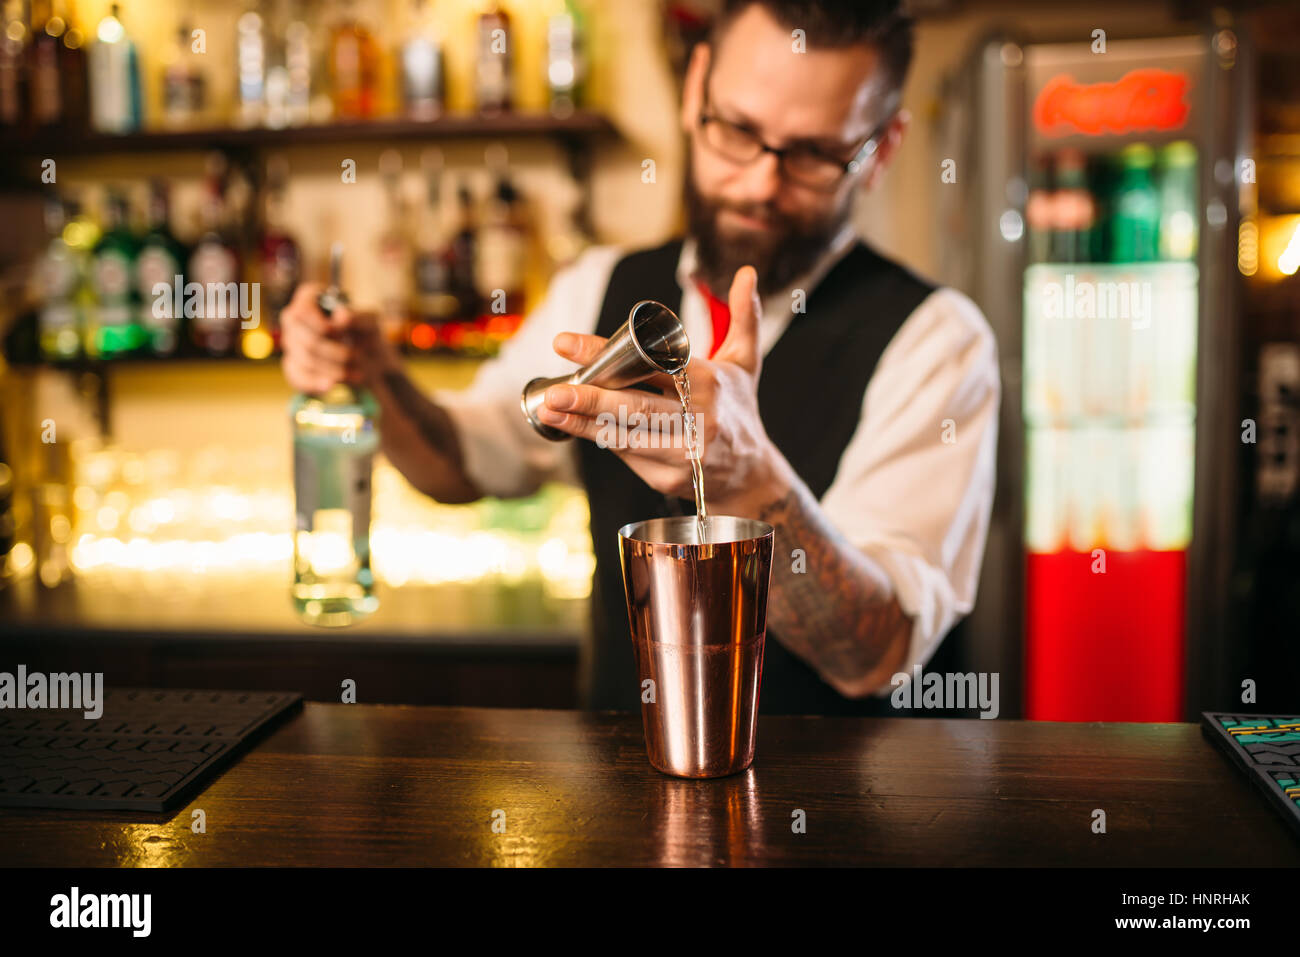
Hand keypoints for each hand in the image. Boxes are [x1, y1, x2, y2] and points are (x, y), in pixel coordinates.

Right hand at [280, 282, 398, 393]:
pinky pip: (297, 377)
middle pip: (306, 340)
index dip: (320, 325)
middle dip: (335, 353)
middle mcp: (294, 320)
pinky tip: (331, 385)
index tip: (340, 333)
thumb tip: (340, 317)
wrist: (371, 362)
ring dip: (334, 370)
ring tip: (358, 374)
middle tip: (358, 357)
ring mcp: (291, 344)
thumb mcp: (371, 322)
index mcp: (309, 299)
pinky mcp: (294, 366)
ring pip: (305, 361)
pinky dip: (316, 383)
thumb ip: (359, 317)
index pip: (301, 311)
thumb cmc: (368, 335)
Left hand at [535, 265, 788, 514]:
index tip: (564, 344)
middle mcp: (698, 418)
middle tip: (554, 392)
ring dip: (582, 424)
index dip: (604, 353)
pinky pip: (628, 455)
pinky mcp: (671, 478)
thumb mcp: (745, 363)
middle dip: (590, 399)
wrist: (752, 473)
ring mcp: (685, 452)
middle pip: (635, 406)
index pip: (649, 363)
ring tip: (548, 409)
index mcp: (710, 382)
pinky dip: (600, 439)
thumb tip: (746, 272)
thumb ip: (743, 317)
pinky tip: (572, 427)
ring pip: (625, 435)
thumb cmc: (739, 409)